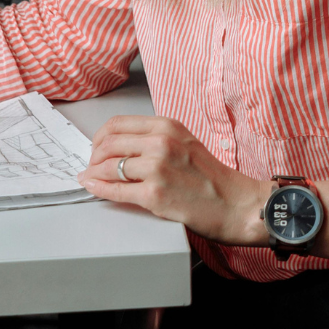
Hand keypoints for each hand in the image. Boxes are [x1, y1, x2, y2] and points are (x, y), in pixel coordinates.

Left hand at [78, 115, 272, 244]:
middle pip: (108, 144)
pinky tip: (95, 190)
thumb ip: (155, 140)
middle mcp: (162, 143)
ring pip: (107, 167)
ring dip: (94, 174)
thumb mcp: (185, 144)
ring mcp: (157, 169)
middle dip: (93, 157)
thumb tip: (120, 147)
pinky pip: (114, 190)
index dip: (100, 137)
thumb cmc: (213, 178)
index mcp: (168, 127)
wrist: (236, 204)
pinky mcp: (154, 195)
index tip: (97, 148)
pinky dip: (99, 190)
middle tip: (92, 167)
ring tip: (92, 179)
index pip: (118, 124)